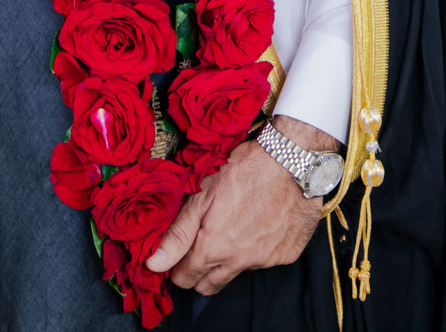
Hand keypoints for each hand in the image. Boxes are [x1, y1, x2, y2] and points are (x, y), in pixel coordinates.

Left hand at [145, 115, 329, 294]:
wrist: (291, 158)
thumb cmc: (244, 169)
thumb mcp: (202, 194)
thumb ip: (177, 234)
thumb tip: (154, 264)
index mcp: (214, 248)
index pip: (184, 279)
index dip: (178, 266)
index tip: (182, 252)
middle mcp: (240, 261)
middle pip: (209, 286)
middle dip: (201, 271)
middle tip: (205, 244)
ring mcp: (267, 259)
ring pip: (239, 272)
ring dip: (233, 257)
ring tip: (238, 224)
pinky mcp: (288, 254)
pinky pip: (267, 261)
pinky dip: (261, 248)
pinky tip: (262, 222)